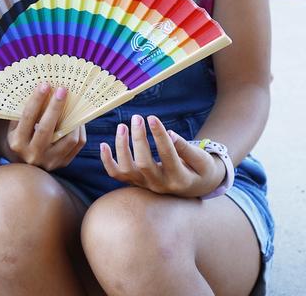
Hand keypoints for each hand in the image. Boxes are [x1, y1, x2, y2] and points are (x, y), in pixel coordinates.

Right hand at [2, 84, 86, 170]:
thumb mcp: (16, 127)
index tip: (45, 85)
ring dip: (72, 119)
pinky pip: (77, 144)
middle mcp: (32, 154)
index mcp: (17, 142)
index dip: (37, 100)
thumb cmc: (21, 137)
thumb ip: (27, 112)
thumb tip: (44, 89)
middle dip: (55, 106)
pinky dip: (79, 129)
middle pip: (46, 128)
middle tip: (62, 89)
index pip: (28, 117)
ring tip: (73, 104)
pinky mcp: (62, 164)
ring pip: (68, 139)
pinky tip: (77, 118)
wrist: (25, 164)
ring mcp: (49, 161)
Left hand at [100, 115, 225, 197]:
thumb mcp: (202, 161)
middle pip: (143, 163)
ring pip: (126, 169)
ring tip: (122, 126)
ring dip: (121, 147)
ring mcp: (146, 185)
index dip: (159, 136)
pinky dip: (107, 161)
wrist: (196, 187)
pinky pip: (117, 174)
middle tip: (138, 117)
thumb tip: (170, 134)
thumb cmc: (201, 170)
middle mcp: (160, 185)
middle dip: (139, 138)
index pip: (166, 155)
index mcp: (179, 179)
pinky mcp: (137, 182)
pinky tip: (103, 144)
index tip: (153, 118)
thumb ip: (187, 149)